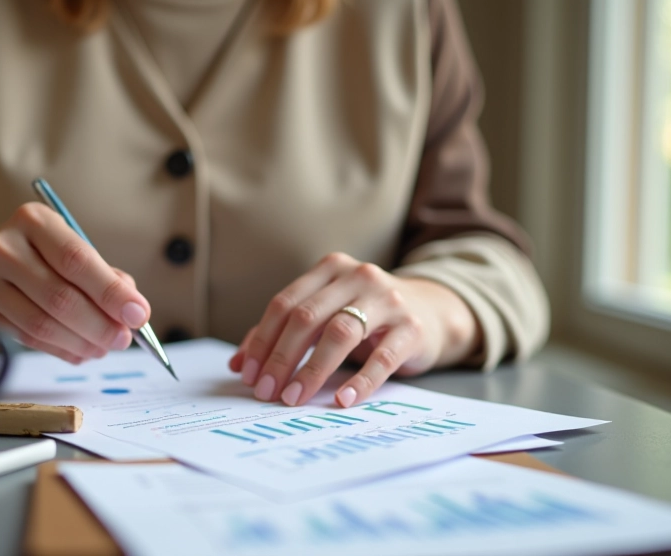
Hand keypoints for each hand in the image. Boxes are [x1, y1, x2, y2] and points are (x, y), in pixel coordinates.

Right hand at [0, 203, 150, 363]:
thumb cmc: (39, 254)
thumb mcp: (69, 247)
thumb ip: (103, 274)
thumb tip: (132, 311)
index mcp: (33, 221)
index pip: (77, 260)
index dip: (111, 292)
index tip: (138, 314)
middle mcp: (3, 248)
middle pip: (60, 297)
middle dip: (100, 325)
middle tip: (123, 339)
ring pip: (42, 324)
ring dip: (82, 343)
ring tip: (104, 347)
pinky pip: (26, 339)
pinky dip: (61, 350)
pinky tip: (80, 351)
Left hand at [228, 253, 480, 407]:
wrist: (432, 312)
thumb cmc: (367, 316)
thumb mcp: (326, 314)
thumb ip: (284, 333)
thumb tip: (238, 363)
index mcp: (330, 269)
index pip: (284, 304)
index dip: (262, 341)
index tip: (248, 375)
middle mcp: (358, 276)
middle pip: (307, 318)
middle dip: (281, 358)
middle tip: (266, 392)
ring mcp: (388, 299)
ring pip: (340, 333)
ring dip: (312, 371)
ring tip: (294, 398)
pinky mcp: (412, 327)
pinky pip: (382, 358)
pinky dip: (360, 382)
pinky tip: (342, 400)